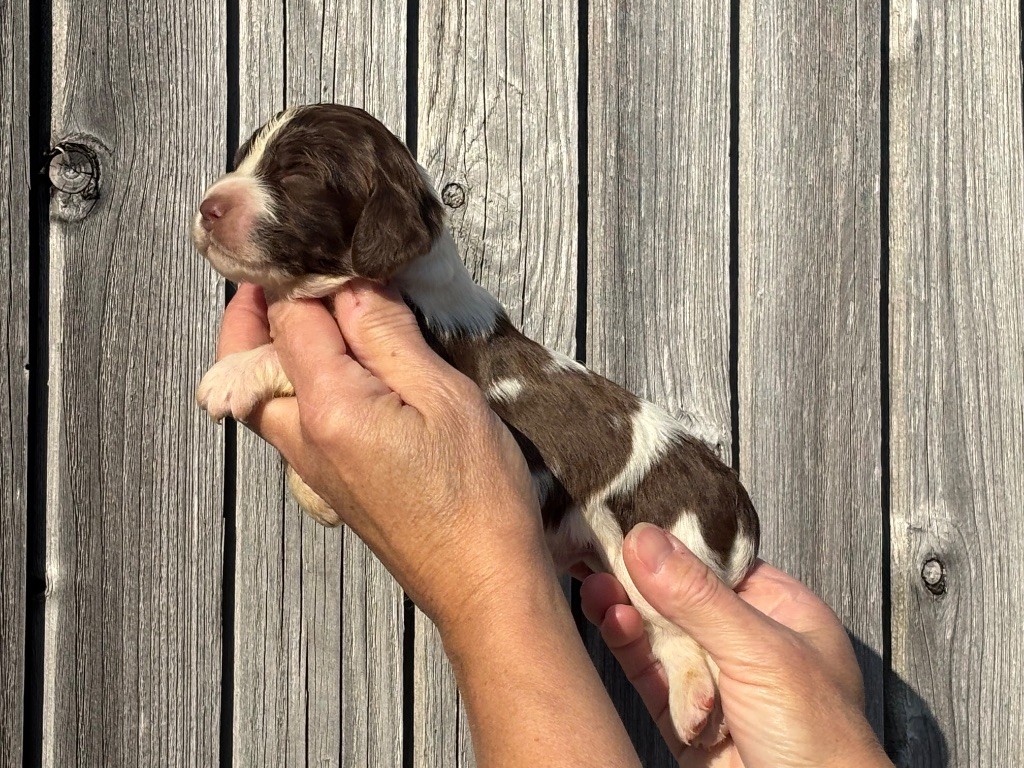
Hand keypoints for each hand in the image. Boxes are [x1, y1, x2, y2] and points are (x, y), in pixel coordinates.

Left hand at [217, 281, 547, 632]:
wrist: (483, 582)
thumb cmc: (476, 498)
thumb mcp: (445, 397)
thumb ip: (388, 335)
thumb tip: (352, 285)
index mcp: (327, 408)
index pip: (287, 317)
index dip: (301, 271)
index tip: (323, 241)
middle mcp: (301, 439)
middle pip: (245, 358)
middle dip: (255, 308)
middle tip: (288, 267)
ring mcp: (309, 465)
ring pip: (261, 390)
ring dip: (271, 344)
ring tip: (316, 307)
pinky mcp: (327, 482)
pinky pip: (287, 418)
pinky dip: (294, 379)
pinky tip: (340, 363)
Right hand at [581, 524, 891, 767]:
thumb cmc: (821, 741)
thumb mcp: (761, 653)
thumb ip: (699, 598)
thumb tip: (646, 539)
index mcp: (782, 614)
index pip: (718, 563)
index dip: (674, 542)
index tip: (630, 517)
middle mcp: (747, 644)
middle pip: (681, 597)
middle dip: (641, 577)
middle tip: (597, 545)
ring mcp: (715, 683)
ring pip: (660, 636)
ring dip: (628, 611)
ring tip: (596, 585)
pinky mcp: (685, 720)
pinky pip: (649, 676)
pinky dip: (627, 649)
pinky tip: (609, 618)